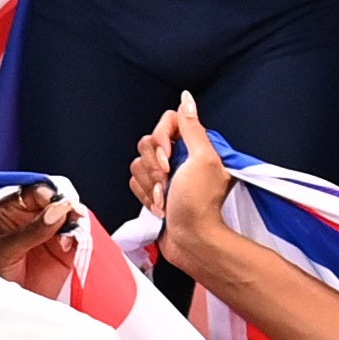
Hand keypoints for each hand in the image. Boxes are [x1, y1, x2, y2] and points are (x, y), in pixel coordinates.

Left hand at [0, 179, 83, 301]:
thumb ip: (32, 230)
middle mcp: (33, 216)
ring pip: (71, 215)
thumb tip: (58, 210)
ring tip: (67, 234)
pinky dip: (79, 236)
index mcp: (13, 209)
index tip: (55, 202)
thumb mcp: (7, 249)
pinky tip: (68, 244)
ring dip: (74, 220)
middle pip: (58, 198)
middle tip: (69, 214)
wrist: (4, 306)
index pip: (36, 189)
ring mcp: (51, 232)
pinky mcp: (66, 249)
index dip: (48, 193)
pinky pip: (79, 235)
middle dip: (65, 205)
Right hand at [127, 96, 238, 270]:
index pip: (169, 122)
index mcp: (195, 146)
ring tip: (165, 199)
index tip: (168, 158)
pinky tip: (160, 207)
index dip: (162, 139)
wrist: (191, 240)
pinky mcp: (153, 192)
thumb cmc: (199, 205)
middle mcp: (180, 158)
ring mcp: (166, 176)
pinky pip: (135, 182)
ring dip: (149, 184)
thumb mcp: (203, 159)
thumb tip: (187, 99)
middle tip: (167, 180)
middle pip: (149, 143)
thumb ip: (192, 126)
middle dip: (153, 165)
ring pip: (138, 163)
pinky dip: (144, 196)